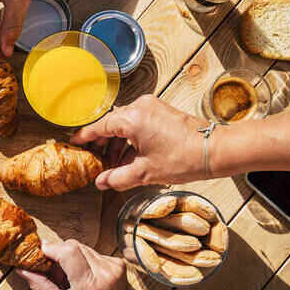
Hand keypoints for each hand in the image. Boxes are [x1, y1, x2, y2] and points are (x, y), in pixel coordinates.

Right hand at [18, 240, 143, 289]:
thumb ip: (41, 288)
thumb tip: (24, 271)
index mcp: (89, 285)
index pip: (68, 250)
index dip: (51, 248)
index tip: (40, 254)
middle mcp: (104, 271)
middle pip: (73, 245)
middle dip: (58, 254)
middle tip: (53, 271)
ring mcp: (113, 265)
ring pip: (82, 247)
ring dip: (71, 257)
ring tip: (70, 278)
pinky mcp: (118, 263)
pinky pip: (93, 253)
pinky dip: (83, 261)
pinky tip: (83, 278)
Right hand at [72, 95, 206, 189]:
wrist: (215, 150)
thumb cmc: (183, 158)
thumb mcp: (145, 173)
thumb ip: (118, 177)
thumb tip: (101, 182)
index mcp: (132, 118)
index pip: (100, 126)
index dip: (85, 137)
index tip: (75, 144)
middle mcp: (140, 107)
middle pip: (111, 123)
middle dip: (102, 142)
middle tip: (95, 159)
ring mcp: (152, 107)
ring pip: (125, 123)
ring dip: (117, 141)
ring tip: (114, 163)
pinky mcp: (161, 111)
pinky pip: (138, 122)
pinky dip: (130, 137)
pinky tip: (130, 156)